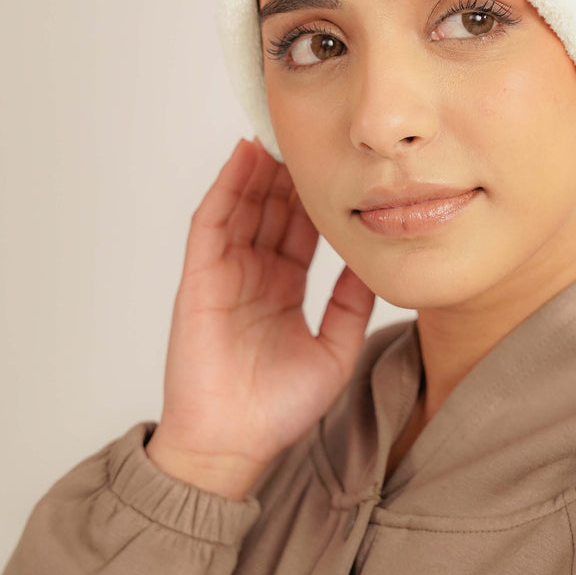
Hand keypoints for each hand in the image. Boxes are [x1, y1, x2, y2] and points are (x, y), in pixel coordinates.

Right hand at [146, 138, 376, 498]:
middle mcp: (253, 275)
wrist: (233, 444)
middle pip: (272, 209)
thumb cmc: (278, 409)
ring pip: (243, 206)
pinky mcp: (200, 278)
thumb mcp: (335, 349)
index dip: (318, 196)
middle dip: (291, 172)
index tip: (342, 163)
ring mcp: (224, 274)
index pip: (301, 230)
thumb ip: (353, 305)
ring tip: (282, 130)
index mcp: (282, 290)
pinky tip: (243, 157)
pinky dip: (226, 186)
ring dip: (260, 169)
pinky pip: (212, 222)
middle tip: (313, 131)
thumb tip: (375, 262)